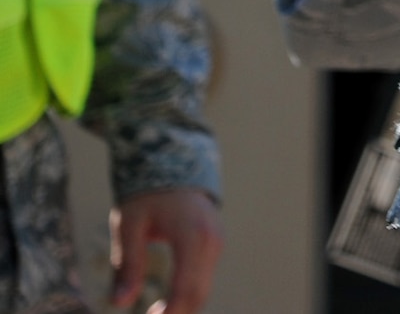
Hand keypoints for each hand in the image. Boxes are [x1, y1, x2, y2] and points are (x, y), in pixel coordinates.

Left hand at [110, 188, 221, 313]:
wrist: (176, 163)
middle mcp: (212, 242)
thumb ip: (126, 265)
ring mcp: (217, 243)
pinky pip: (204, 278)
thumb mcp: (129, 226)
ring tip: (153, 313)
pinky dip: (187, 294)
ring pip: (203, 289)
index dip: (168, 313)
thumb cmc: (147, 194)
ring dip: (181, 306)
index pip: (185, 289)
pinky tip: (166, 300)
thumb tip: (118, 303)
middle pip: (198, 294)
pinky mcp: (215, 245)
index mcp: (193, 237)